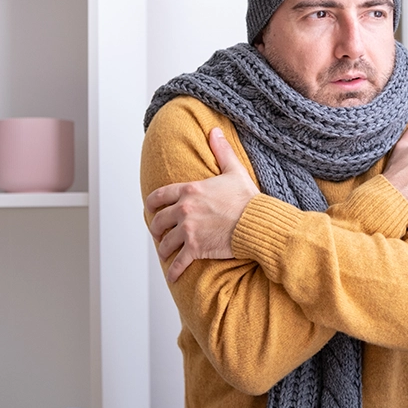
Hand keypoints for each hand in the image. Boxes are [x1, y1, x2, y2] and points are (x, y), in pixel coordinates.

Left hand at [146, 127, 259, 281]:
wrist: (257, 223)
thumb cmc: (248, 198)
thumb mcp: (234, 171)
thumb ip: (221, 151)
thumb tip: (215, 131)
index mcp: (189, 190)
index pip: (159, 196)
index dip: (152, 204)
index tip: (150, 209)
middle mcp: (184, 210)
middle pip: (158, 221)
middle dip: (156, 228)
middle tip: (158, 232)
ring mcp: (188, 230)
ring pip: (165, 243)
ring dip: (164, 249)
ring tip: (166, 253)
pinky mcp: (196, 249)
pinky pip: (178, 263)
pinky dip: (174, 271)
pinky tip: (172, 276)